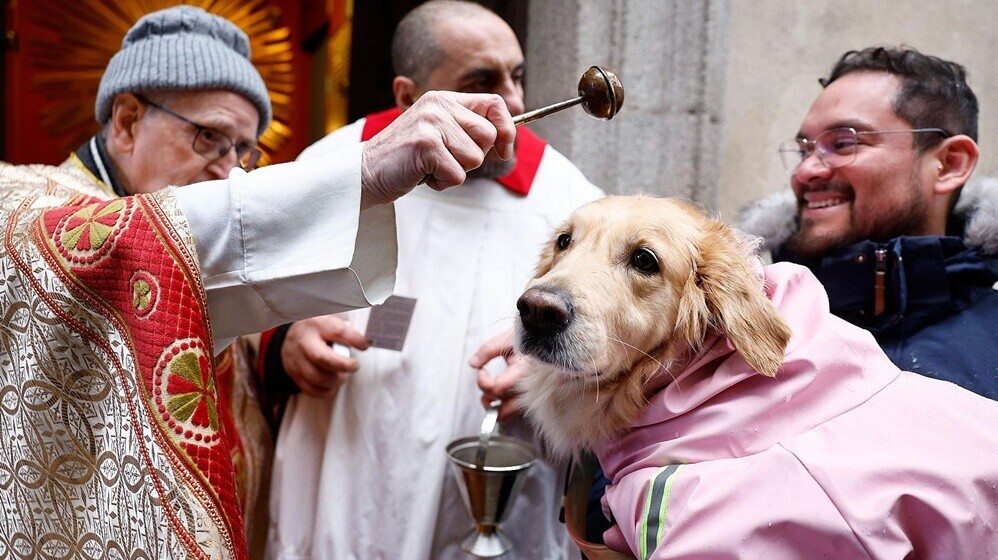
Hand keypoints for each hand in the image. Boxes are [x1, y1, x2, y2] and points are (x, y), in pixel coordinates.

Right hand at [281, 315, 368, 397]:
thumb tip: (364, 341)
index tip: (364, 345)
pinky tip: (332, 383)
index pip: (338, 331)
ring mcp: (296, 359)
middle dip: (343, 365)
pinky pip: (311, 389)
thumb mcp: (330, 321)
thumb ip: (345, 330)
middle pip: (322, 358)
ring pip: (316, 377)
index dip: (355, 340)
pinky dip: (326, 390)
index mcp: (317, 324)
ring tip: (343, 375)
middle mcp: (304, 341)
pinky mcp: (294, 373)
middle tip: (354, 365)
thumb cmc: (317, 330)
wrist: (293, 336)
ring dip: (335, 380)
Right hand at [360, 91, 514, 206]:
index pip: (494, 103)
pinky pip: (457, 175)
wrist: (366, 172)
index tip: (504, 150)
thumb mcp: (439, 134)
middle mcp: (438, 106)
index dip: (507, 128)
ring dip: (455, 171)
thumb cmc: (407, 158)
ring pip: (475, 158)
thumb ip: (467, 130)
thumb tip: (506, 141)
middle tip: (444, 159)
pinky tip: (422, 174)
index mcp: (444, 99)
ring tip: (430, 166)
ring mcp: (432, 124)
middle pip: (489, 136)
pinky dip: (442, 183)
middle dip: (472, 157)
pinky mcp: (426, 145)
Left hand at [469, 329, 524, 422]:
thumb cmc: (529, 338)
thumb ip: (488, 350)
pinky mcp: (532, 399)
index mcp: (522, 372)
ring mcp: (532, 396)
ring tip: (489, 395)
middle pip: (503, 409)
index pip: (497, 388)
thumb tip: (473, 363)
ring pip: (509, 415)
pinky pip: (515, 413)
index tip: (482, 370)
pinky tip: (500, 398)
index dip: (483, 381)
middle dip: (488, 400)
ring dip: (495, 409)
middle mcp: (529, 388)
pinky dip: (504, 410)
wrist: (549, 339)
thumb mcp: (507, 339)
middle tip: (484, 386)